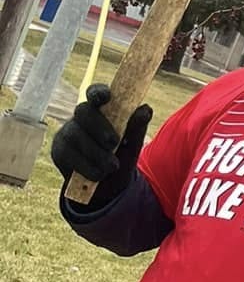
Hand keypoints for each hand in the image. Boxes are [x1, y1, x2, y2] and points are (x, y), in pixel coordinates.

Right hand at [50, 84, 151, 205]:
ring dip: (95, 152)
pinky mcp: (59, 152)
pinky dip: (86, 167)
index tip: (107, 96)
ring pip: (76, 135)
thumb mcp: (132, 145)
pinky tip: (98, 175)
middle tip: (113, 142)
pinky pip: (69, 155)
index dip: (98, 92)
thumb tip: (145, 109)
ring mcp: (68, 134)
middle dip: (99, 126)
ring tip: (112, 166)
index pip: (96, 93)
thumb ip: (137, 127)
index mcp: (101, 110)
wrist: (108, 189)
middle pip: (83, 111)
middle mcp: (81, 118)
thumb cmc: (120, 159)